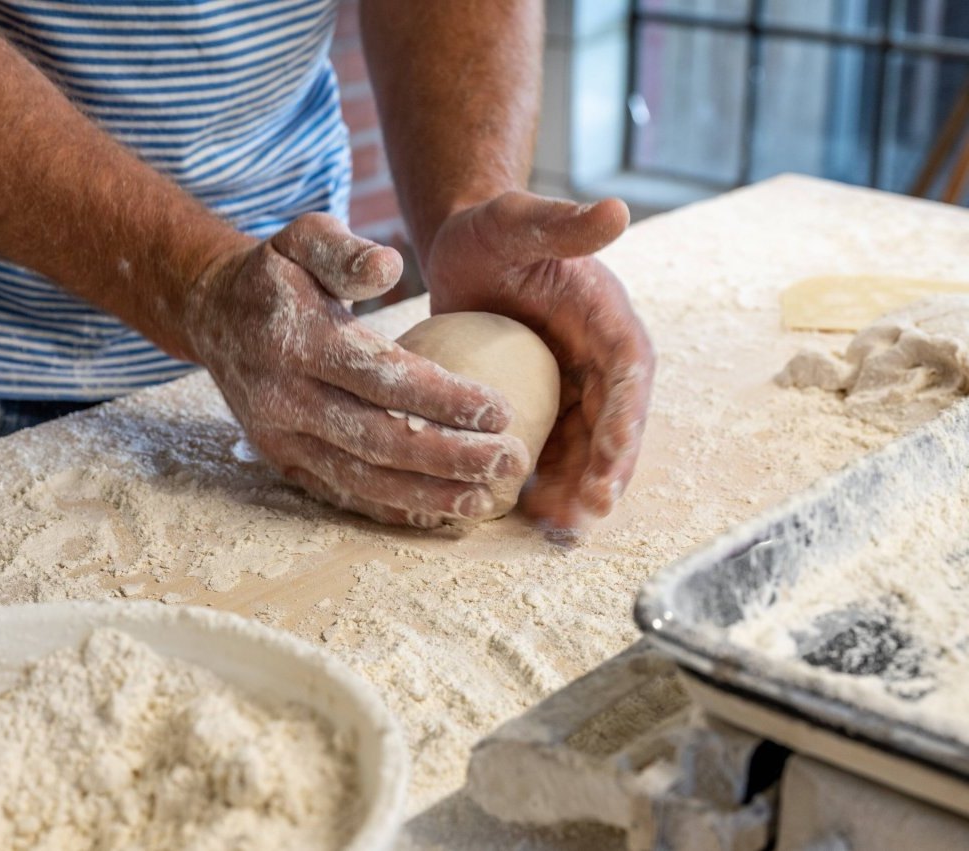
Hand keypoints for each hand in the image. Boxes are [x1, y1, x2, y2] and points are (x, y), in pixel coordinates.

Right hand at [183, 213, 529, 526]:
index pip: (380, 376)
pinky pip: (340, 493)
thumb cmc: (276, 275)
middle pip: (377, 438)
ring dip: (426, 494)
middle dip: (449, 457)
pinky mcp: (281, 461)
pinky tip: (438, 513)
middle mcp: (284, 396)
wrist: (213, 316)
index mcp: (297, 339)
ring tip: (485, 499)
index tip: (501, 410)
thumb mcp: (301, 238)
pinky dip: (390, 509)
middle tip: (510, 462)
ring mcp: (280, 436)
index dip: (442, 398)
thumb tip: (388, 266)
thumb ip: (344, 249)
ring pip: (360, 477)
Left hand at [425, 191, 654, 533]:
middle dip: (605, 474)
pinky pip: (553, 449)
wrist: (467, 248)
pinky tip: (526, 515)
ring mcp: (574, 386)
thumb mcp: (519, 220)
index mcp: (608, 319)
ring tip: (558, 530)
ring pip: (586, 448)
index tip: (612, 464)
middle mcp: (600, 360)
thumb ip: (562, 222)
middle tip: (585, 516)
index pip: (629, 376)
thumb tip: (617, 210)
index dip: (625, 423)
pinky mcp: (545, 403)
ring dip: (578, 490)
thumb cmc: (493, 229)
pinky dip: (546, 482)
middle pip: (614, 426)